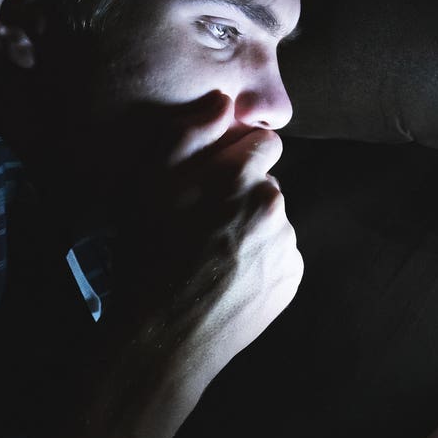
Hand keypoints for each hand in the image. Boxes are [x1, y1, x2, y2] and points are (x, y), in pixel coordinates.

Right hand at [107, 90, 303, 392]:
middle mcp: (273, 207)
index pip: (264, 142)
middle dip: (242, 192)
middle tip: (203, 222)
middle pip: (267, 182)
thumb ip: (188, 133)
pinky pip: (280, 253)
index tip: (213, 178)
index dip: (236, 156)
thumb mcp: (147, 185)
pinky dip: (260, 259)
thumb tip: (225, 101)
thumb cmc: (147, 255)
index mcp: (240, 177)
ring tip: (211, 254)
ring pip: (273, 219)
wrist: (162, 336)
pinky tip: (227, 276)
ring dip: (251, 227)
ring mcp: (286, 246)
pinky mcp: (291, 279)